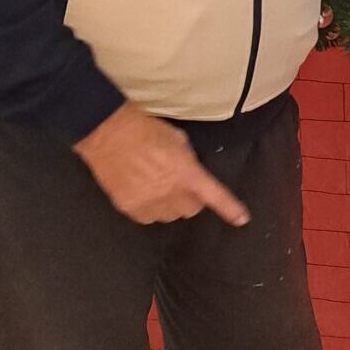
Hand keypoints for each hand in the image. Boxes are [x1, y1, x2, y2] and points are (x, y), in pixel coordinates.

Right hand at [73, 104, 250, 226]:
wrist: (107, 133)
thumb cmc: (146, 130)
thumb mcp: (178, 140)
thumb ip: (189, 161)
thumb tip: (191, 171)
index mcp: (187, 174)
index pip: (215, 196)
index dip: (230, 209)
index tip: (242, 219)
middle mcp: (171, 192)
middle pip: (192, 210)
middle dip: (190, 199)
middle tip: (180, 185)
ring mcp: (149, 203)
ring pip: (170, 216)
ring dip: (170, 206)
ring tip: (159, 188)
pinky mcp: (130, 208)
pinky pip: (148, 218)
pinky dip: (150, 210)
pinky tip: (144, 194)